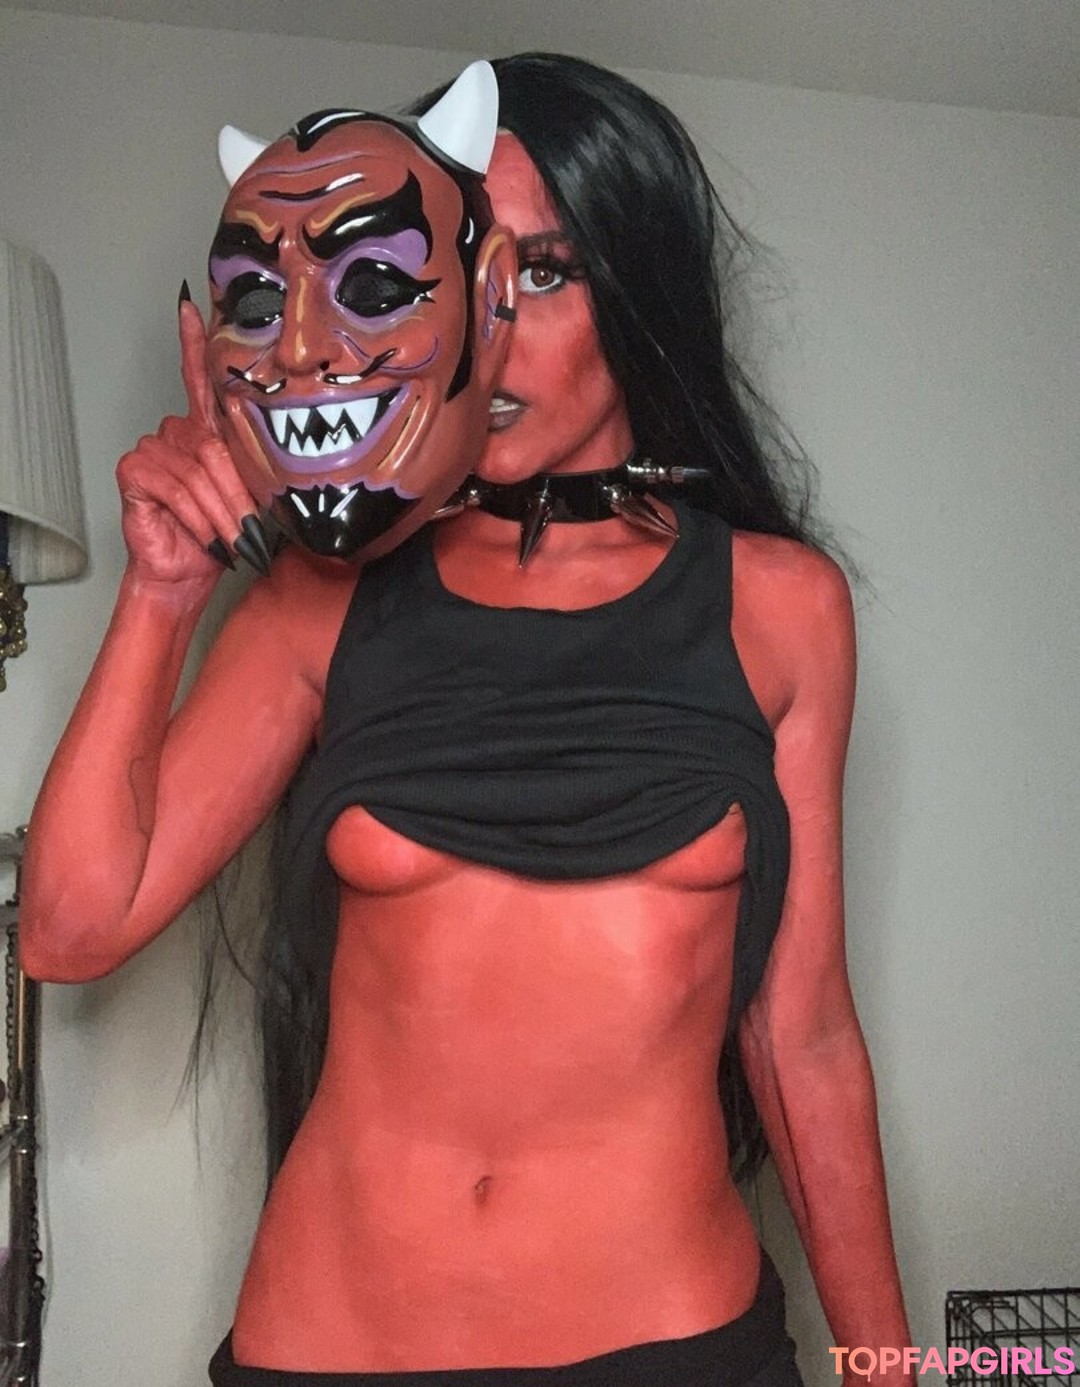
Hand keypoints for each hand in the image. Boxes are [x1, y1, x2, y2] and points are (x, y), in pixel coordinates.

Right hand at [116, 292, 269, 587]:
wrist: (187, 573)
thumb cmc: (221, 535)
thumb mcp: (251, 497)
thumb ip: (257, 467)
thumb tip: (291, 455)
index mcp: (205, 430)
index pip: (199, 378)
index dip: (195, 343)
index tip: (192, 307)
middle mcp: (177, 431)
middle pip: (215, 447)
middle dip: (237, 494)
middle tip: (251, 530)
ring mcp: (153, 447)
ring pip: (198, 470)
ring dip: (220, 512)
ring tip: (231, 539)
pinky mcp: (134, 470)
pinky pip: (174, 486)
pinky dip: (195, 516)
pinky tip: (203, 534)